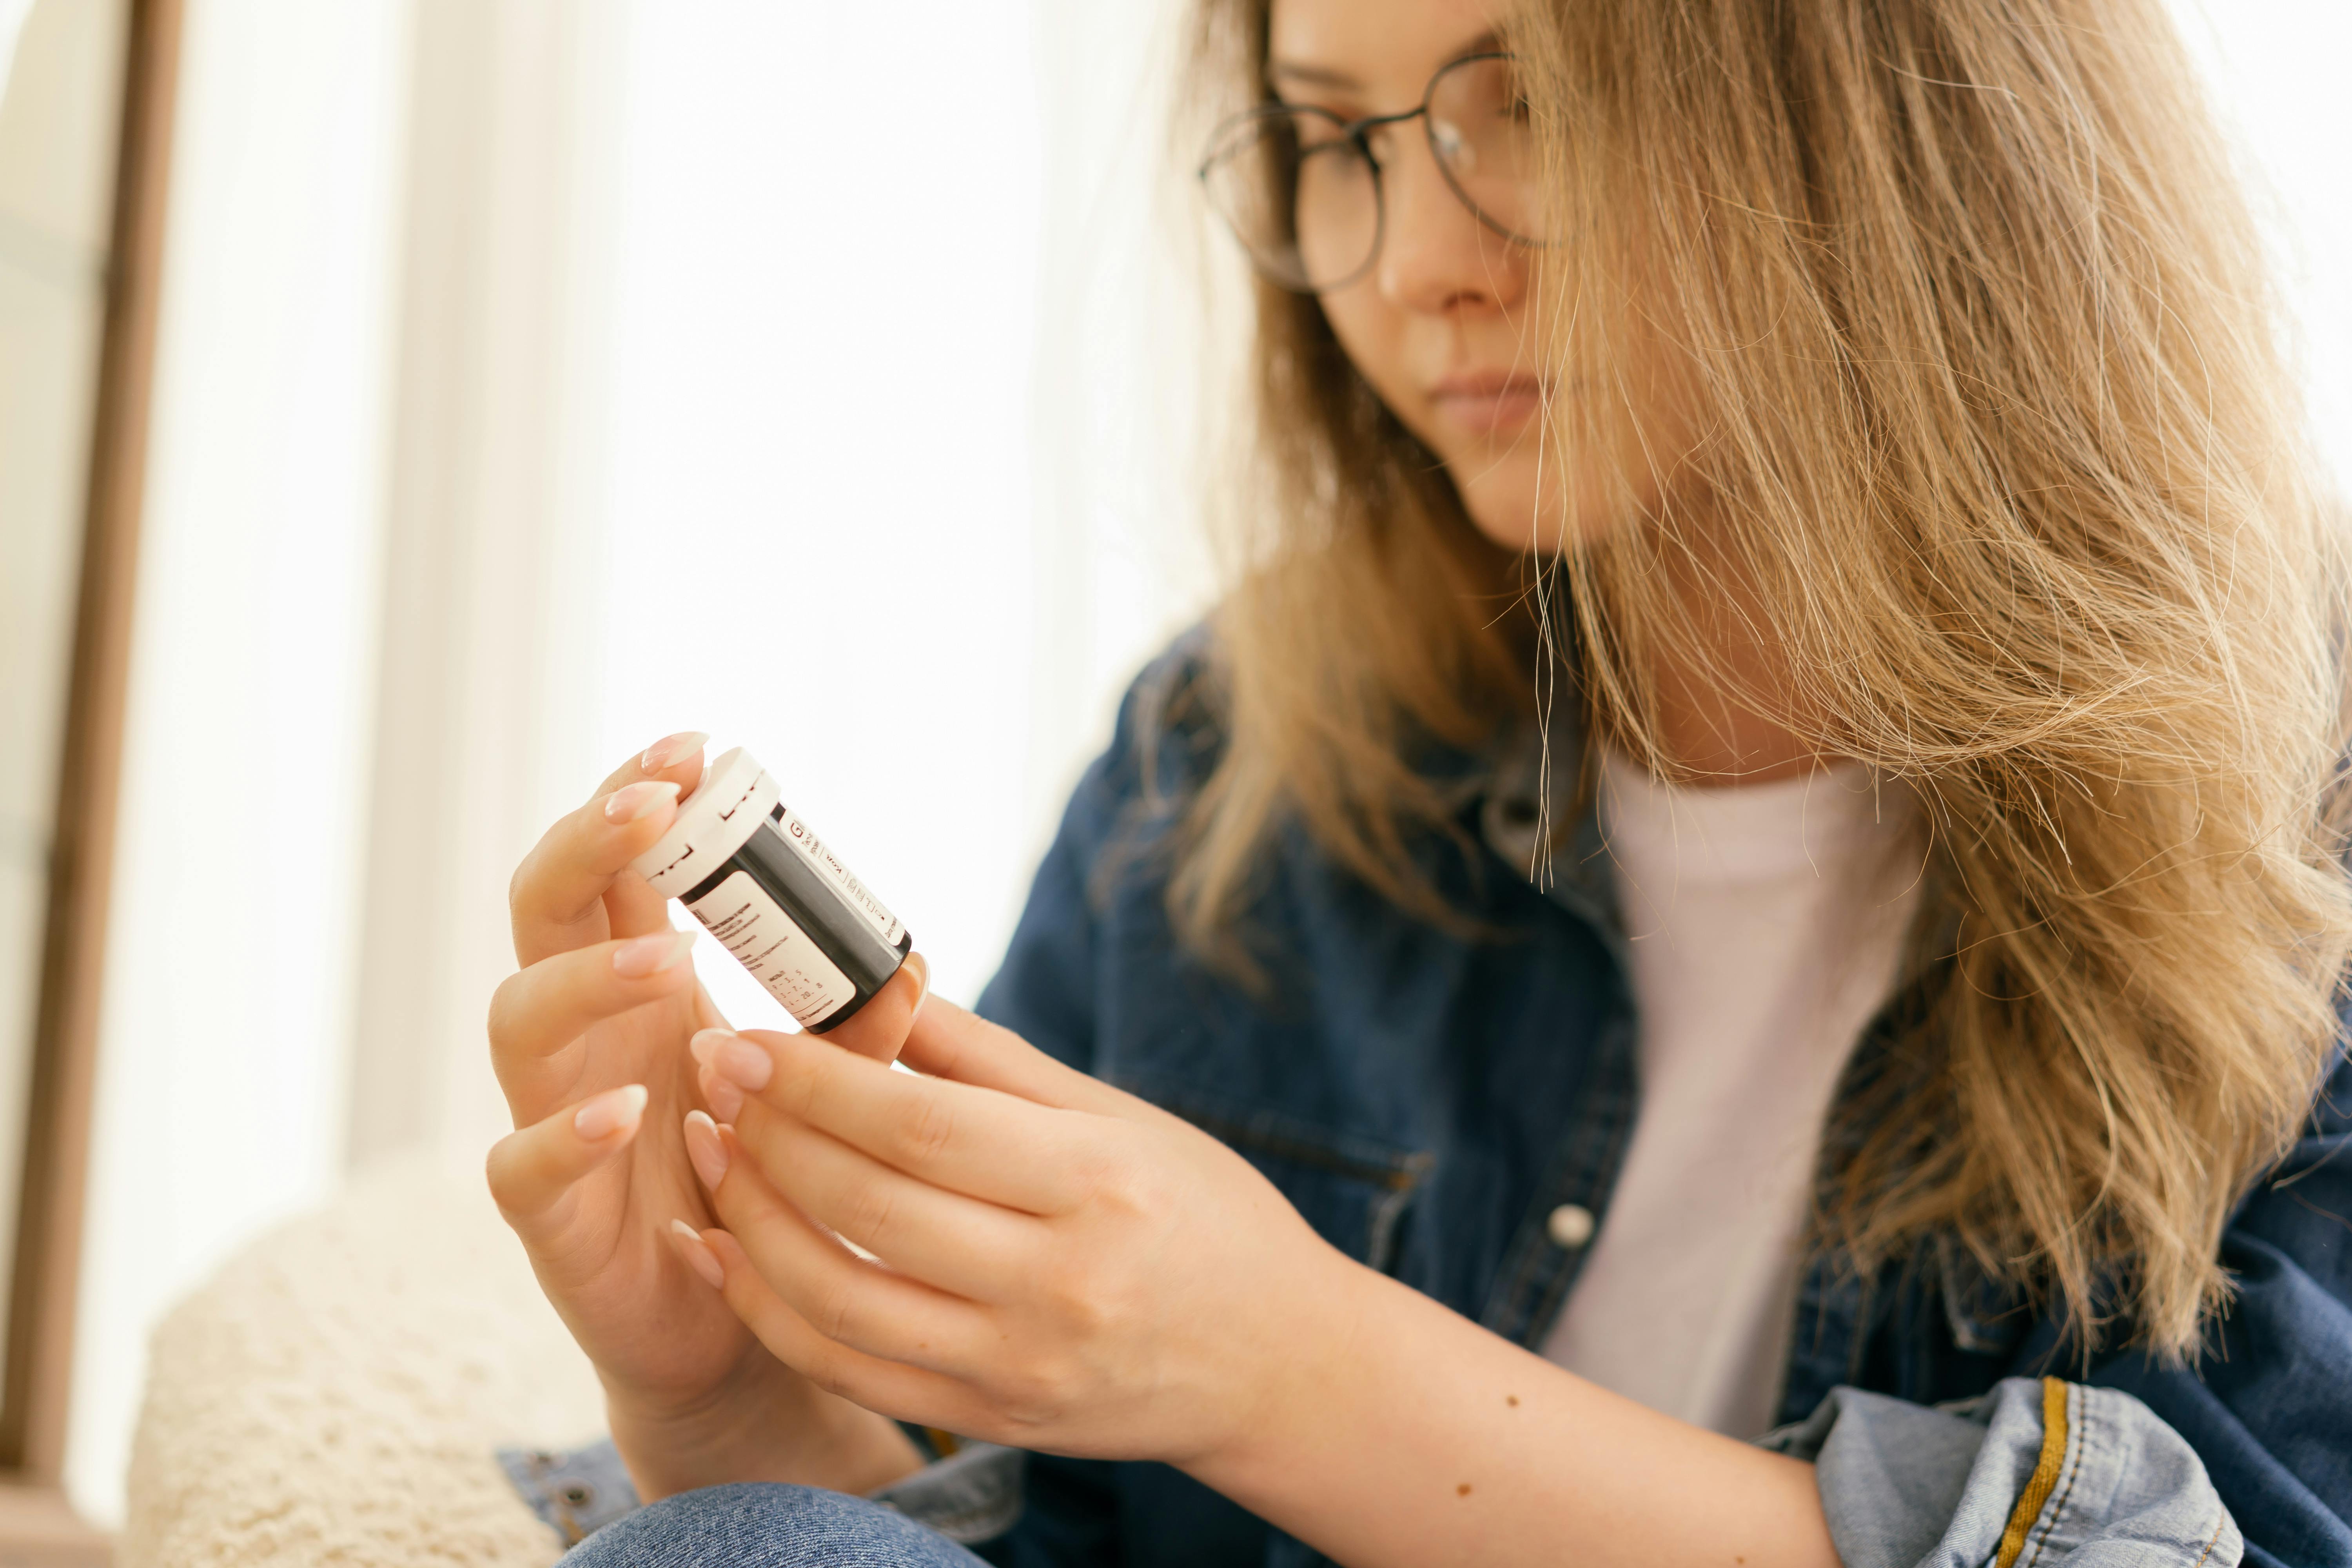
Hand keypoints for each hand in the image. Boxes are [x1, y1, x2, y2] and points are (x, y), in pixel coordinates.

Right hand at [484, 731, 924, 1497]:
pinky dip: (564, 1133)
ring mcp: (549, 1119)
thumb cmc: (761, 1185)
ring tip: (664, 953)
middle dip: (588, 844)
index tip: (690, 749)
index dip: (635, 801)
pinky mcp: (550, 1219)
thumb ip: (856, 1035)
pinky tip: (623, 1109)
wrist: (729, 1332)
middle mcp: (582, 1039)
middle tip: (653, 803)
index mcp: (640, 988)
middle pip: (543, 911)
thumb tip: (911, 961)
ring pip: (518, 1020)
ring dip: (588, 976)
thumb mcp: (821, 1096)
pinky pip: (521, 1166)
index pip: (616, 869)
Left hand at [666, 997, 1356, 1468]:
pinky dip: (770, 1308)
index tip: (749, 1033)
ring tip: (710, 1149)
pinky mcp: (992, 1417)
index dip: (818, 1079)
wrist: (1277, 1362)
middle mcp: (1059, 1282)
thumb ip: (993, 1061)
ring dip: (750, 1218)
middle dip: (768, 1131)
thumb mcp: (1120, 1117)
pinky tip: (727, 1249)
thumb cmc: (1204, 1214)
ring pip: (838, 1296)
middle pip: (870, 1203)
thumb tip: (881, 983)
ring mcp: (1020, 1364)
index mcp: (1097, 1184)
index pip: (923, 1126)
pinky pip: (847, 1368)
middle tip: (710, 1069)